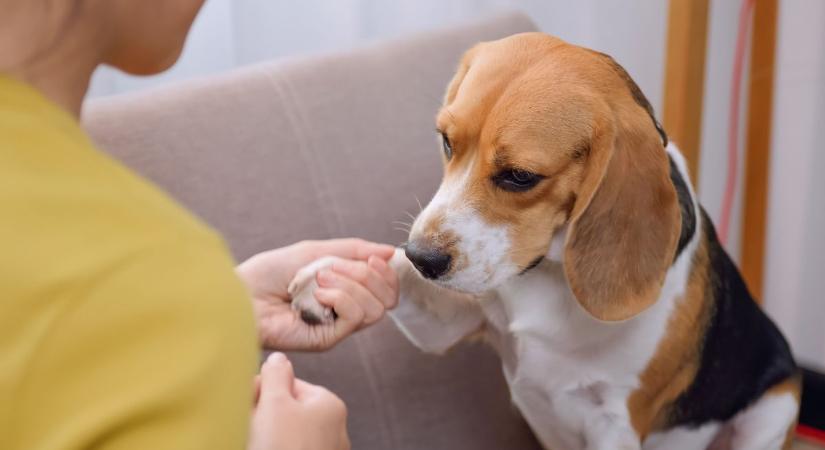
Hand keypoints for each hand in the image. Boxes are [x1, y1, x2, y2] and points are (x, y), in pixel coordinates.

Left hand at [236, 239, 398, 350]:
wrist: (241, 293)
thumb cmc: (269, 273)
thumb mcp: (315, 251)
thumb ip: (354, 249)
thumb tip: (391, 252)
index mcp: (345, 290)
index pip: (386, 289)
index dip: (386, 273)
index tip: (373, 257)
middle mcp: (345, 310)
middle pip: (387, 299)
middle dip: (368, 275)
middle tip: (335, 267)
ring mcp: (337, 326)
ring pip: (374, 309)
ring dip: (352, 285)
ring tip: (320, 278)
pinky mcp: (328, 339)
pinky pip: (354, 317)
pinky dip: (341, 298)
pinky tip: (318, 294)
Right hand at [248, 353, 349, 449]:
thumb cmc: (284, 447)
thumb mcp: (275, 404)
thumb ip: (276, 375)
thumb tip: (278, 358)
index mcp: (330, 404)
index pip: (288, 384)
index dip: (263, 391)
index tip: (246, 402)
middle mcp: (334, 427)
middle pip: (286, 409)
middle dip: (264, 414)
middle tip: (250, 424)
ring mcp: (325, 449)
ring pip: (284, 431)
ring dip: (264, 432)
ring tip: (254, 440)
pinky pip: (288, 445)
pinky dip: (274, 445)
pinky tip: (260, 446)